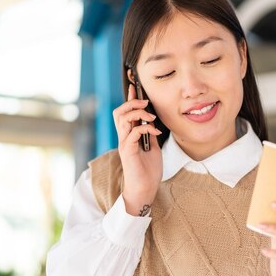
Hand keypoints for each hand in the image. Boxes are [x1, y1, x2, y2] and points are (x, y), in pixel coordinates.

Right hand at [112, 84, 162, 214]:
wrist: (145, 189)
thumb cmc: (148, 171)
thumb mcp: (153, 148)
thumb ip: (150, 134)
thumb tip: (153, 122)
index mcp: (129, 135)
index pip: (125, 112)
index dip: (129, 98)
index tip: (134, 86)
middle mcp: (123, 137)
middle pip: (119, 111)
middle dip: (131, 102)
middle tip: (146, 102)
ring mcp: (124, 143)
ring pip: (123, 118)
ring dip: (137, 112)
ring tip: (151, 116)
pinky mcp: (128, 151)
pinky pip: (133, 132)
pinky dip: (146, 128)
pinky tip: (156, 132)